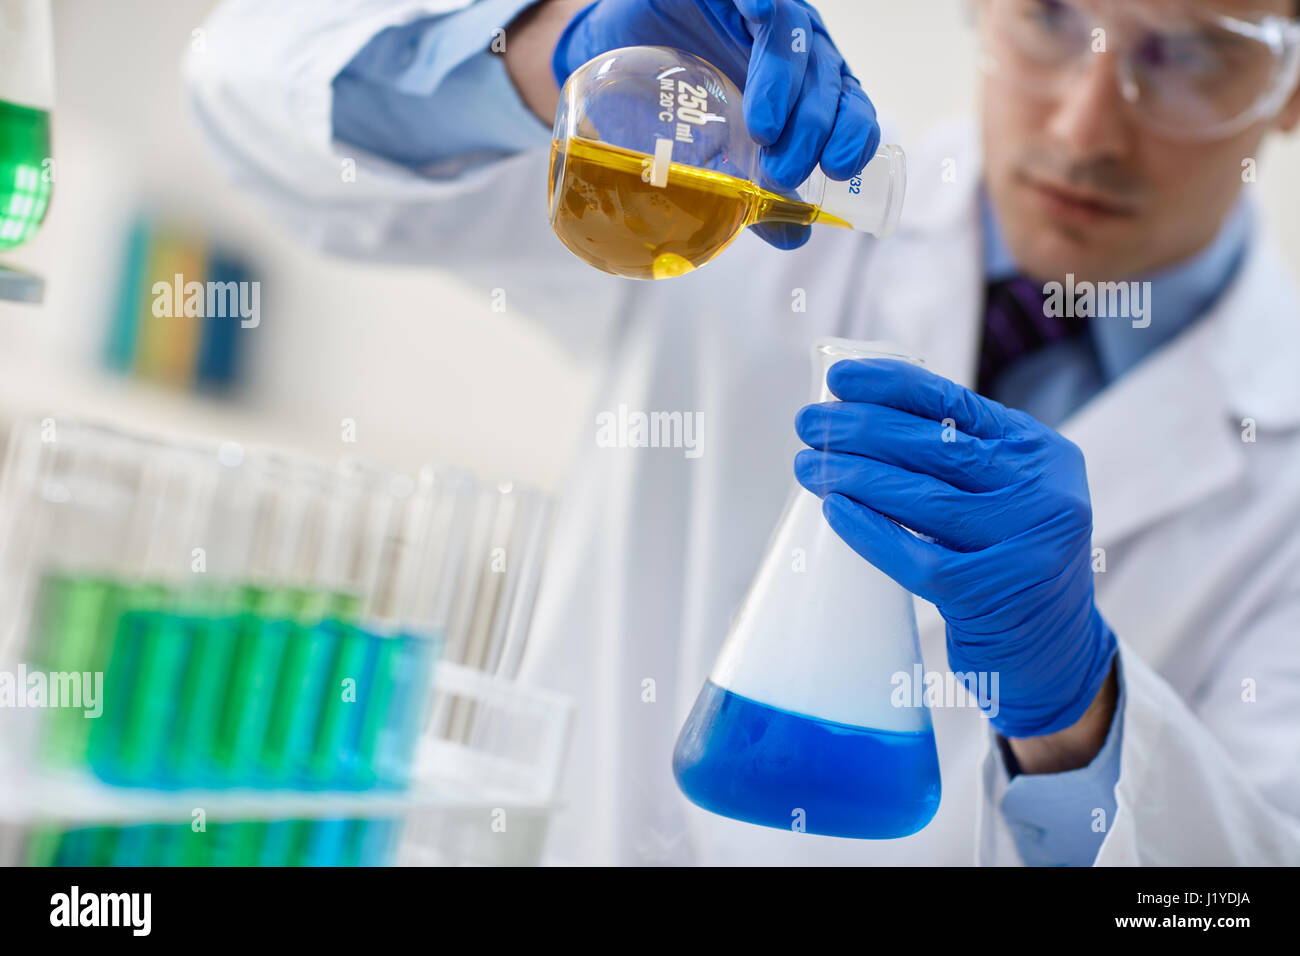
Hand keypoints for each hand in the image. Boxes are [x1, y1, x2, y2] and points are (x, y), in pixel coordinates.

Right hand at [551, 0, 880, 248]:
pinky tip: (757, 17)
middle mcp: (794, 50)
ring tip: (765, 132)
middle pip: (827, 79)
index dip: (853, 133)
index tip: (836, 169)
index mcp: (806, 88)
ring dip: (786, 87)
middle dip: (814, 128)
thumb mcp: (717, 157)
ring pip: (795, 41)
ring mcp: (762, 17)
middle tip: (784, 168)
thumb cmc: (673, 104)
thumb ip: (756, 193)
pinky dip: (762, 6)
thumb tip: (793, 237)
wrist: (617, 57)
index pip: (850, 106)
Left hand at [793, 359, 1117, 738]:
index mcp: (1040, 453)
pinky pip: (916, 557)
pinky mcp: (994, 592)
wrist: (1054, 651)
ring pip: (922, 498)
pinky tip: (834, 512)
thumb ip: (958, 456)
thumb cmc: (1006, 558)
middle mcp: (1043, 492)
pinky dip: (869, 532)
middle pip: (934, 447)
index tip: (838, 379)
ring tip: (808, 465)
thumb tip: (859, 412)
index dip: (892, 385)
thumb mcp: (1005, 493)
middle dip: (860, 429)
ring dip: (854, 476)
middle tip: (808, 425)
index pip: (957, 404)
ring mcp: (1023, 543)